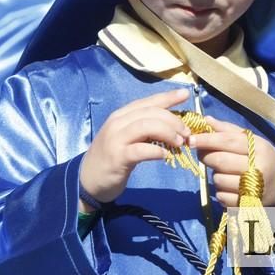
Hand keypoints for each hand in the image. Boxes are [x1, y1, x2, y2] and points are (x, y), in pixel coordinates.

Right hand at [79, 89, 190, 209]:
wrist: (87, 180)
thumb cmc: (111, 157)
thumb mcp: (126, 137)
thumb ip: (144, 129)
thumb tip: (172, 125)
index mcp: (121, 115)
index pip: (148, 101)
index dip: (168, 97)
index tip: (186, 94)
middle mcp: (117, 123)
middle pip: (151, 113)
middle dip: (173, 120)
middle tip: (186, 133)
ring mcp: (116, 139)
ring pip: (147, 126)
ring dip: (168, 133)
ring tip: (180, 143)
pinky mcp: (117, 157)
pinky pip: (141, 150)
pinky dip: (156, 150)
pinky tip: (165, 155)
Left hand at [190, 116, 274, 206]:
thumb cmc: (260, 158)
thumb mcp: (250, 141)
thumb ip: (228, 130)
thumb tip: (206, 120)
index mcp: (259, 148)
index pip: (228, 141)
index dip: (207, 139)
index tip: (190, 140)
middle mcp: (259, 168)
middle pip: (220, 160)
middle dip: (206, 157)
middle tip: (203, 154)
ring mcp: (254, 188)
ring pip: (218, 179)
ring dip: (215, 175)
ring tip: (225, 172)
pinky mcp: (246, 205)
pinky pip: (221, 196)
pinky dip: (220, 192)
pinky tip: (230, 187)